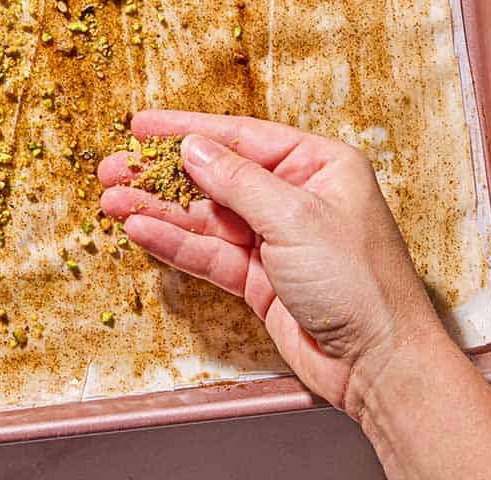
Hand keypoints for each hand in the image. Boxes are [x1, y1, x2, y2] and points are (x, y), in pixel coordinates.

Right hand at [97, 110, 446, 417]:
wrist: (380, 364)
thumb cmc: (360, 284)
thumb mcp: (295, 219)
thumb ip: (238, 181)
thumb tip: (193, 147)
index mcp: (318, 166)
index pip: (241, 137)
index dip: (187, 130)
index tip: (142, 126)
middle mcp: (295, 198)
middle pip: (215, 176)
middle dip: (162, 174)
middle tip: (114, 168)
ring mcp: (275, 239)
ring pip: (204, 217)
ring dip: (157, 209)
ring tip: (111, 201)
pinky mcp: (259, 278)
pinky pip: (208, 253)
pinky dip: (174, 242)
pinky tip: (140, 230)